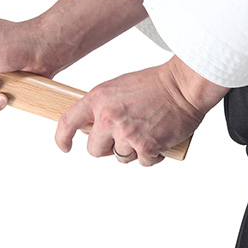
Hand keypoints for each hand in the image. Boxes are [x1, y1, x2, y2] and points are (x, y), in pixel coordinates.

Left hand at [55, 55, 228, 165]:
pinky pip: (143, 162)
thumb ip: (103, 107)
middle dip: (108, 148)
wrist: (185, 86)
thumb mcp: (119, 88)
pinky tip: (160, 140)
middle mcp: (109, 117)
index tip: (65, 147)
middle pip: (94, 150)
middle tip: (125, 138)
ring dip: (134, 151)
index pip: (67, 122)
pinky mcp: (146, 146)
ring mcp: (127, 133)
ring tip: (149, 132)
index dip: (62, 138)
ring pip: (121, 157)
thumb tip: (92, 130)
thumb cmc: (157, 85)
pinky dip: (153, 156)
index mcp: (98, 99)